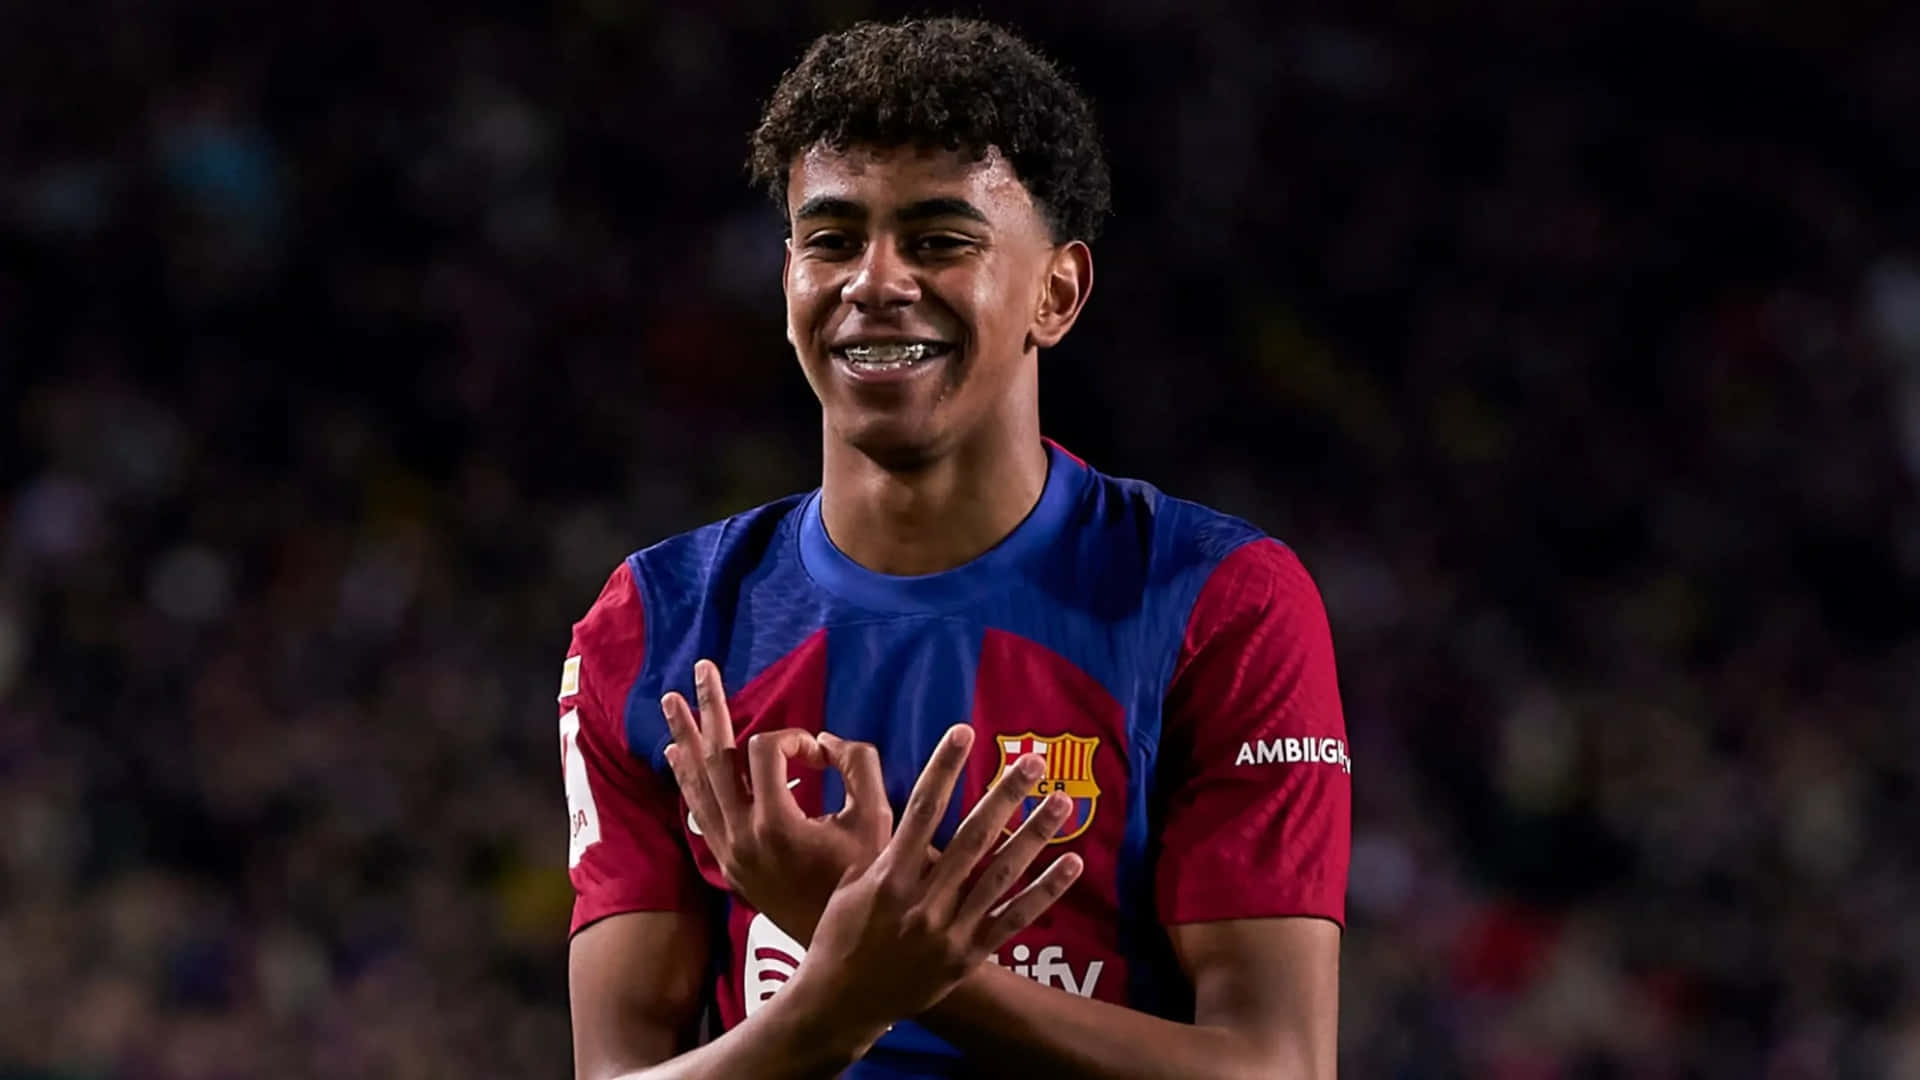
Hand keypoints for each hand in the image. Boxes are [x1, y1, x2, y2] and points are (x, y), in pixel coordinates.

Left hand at [661, 660, 890, 941]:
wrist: (850, 942)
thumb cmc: (868, 878)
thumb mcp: (875, 816)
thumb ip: (856, 763)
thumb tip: (824, 740)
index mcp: (775, 824)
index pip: (765, 751)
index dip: (794, 738)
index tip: (822, 756)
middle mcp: (742, 838)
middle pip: (715, 758)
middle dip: (709, 710)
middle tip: (699, 670)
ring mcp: (730, 853)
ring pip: (699, 785)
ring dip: (687, 740)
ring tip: (672, 704)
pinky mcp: (730, 865)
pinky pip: (700, 813)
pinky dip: (689, 782)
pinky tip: (679, 759)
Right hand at [791, 724, 1083, 1036]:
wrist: (840, 1003)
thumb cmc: (838, 937)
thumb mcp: (849, 886)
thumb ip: (880, 850)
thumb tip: (904, 813)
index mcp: (889, 875)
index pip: (921, 809)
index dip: (943, 767)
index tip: (963, 732)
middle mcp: (922, 900)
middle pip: (972, 836)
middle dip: (1004, 794)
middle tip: (1033, 760)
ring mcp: (948, 930)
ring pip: (1000, 874)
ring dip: (1033, 834)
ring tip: (1061, 801)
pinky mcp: (968, 955)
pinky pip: (1014, 919)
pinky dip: (1045, 892)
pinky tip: (1071, 864)